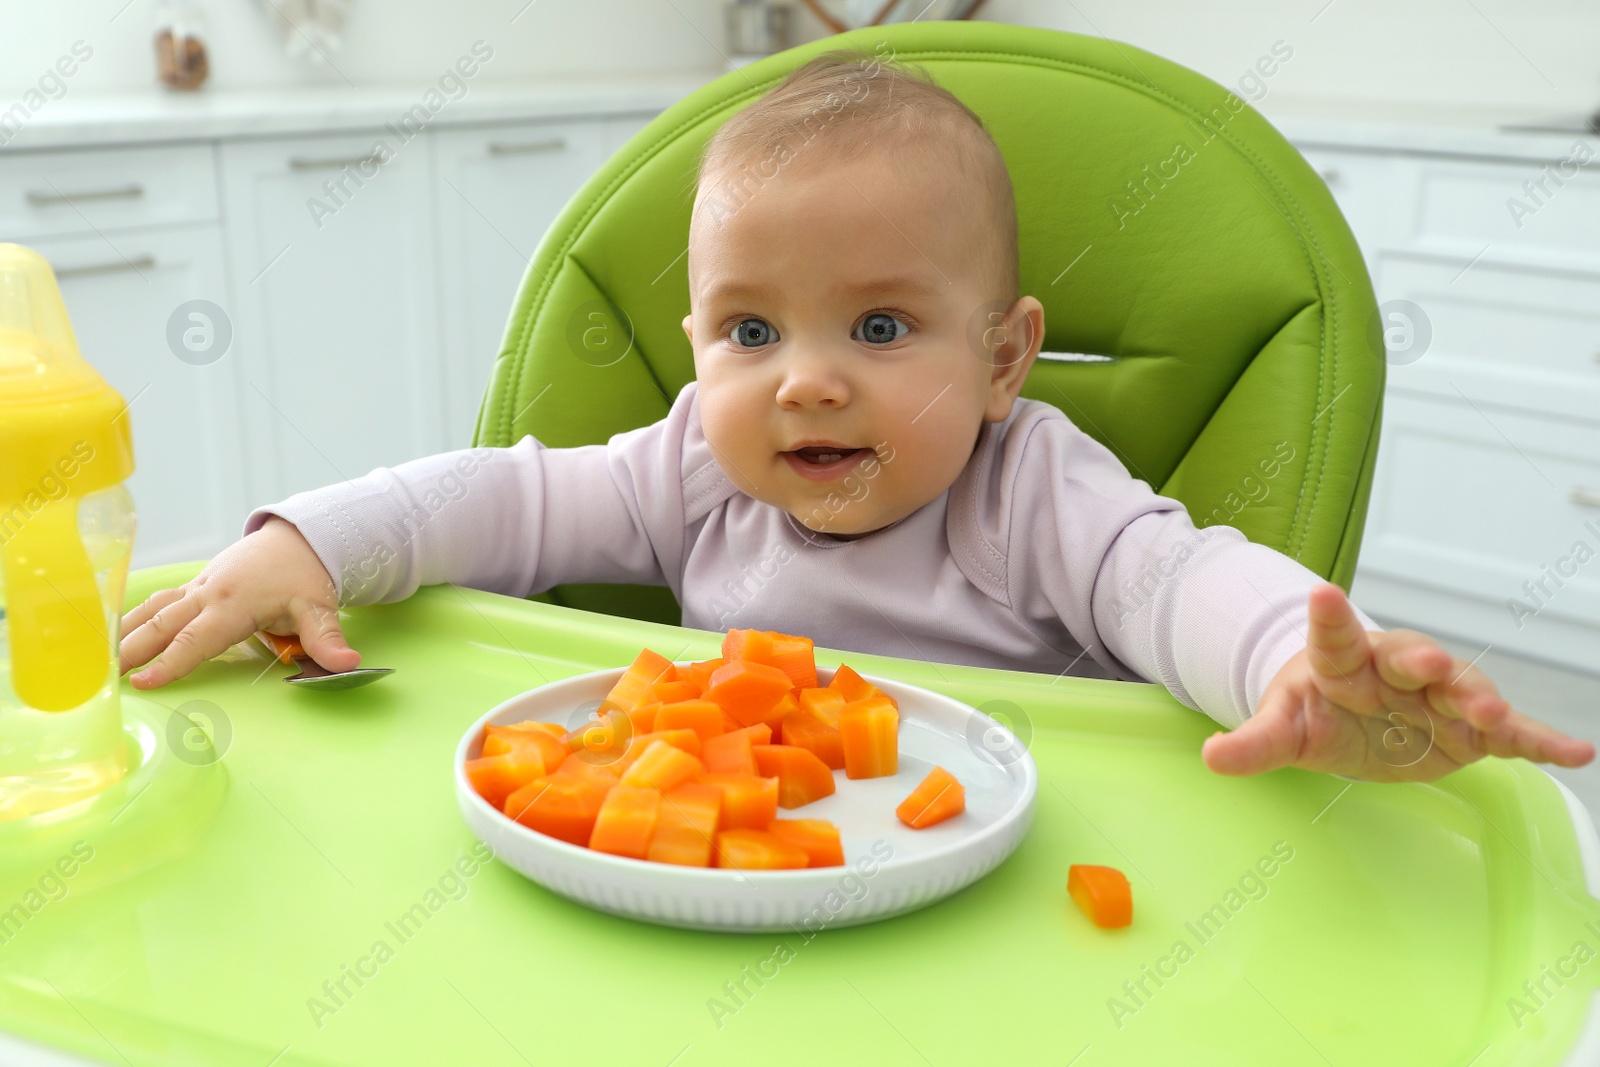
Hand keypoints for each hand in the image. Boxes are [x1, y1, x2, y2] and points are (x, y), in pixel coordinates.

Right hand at [119, 517, 360, 688]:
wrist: (297, 539)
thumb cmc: (305, 577)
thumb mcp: (321, 607)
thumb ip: (327, 639)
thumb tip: (347, 665)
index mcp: (235, 603)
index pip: (199, 639)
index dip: (173, 662)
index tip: (146, 682)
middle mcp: (209, 594)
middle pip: (165, 625)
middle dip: (134, 650)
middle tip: (106, 678)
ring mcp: (198, 588)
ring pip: (155, 610)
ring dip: (126, 632)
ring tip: (98, 659)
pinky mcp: (195, 585)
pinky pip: (159, 601)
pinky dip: (134, 616)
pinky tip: (113, 633)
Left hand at [1202, 583, 1594, 781]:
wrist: (1353, 712)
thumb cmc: (1317, 708)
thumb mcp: (1282, 727)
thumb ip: (1253, 743)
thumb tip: (1212, 757)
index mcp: (1341, 659)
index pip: (1330, 636)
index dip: (1328, 617)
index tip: (1321, 594)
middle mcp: (1396, 668)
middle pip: (1410, 660)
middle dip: (1422, 662)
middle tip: (1430, 664)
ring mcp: (1438, 695)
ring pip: (1464, 691)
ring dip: (1479, 700)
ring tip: (1495, 715)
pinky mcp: (1471, 727)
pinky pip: (1510, 733)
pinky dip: (1541, 741)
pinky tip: (1576, 751)